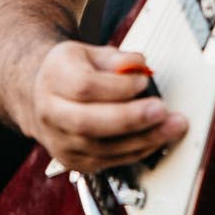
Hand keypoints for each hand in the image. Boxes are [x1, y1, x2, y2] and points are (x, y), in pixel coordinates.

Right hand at [25, 41, 186, 171]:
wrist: (42, 95)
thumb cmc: (72, 71)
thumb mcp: (91, 53)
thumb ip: (116, 58)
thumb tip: (138, 64)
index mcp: (54, 78)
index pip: (83, 87)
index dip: (117, 87)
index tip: (143, 81)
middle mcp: (51, 112)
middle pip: (88, 122)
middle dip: (130, 118)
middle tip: (161, 110)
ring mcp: (59, 141)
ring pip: (100, 147)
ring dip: (142, 139)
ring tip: (171, 126)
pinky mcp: (73, 161)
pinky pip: (107, 161)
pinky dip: (136, 151)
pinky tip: (156, 139)